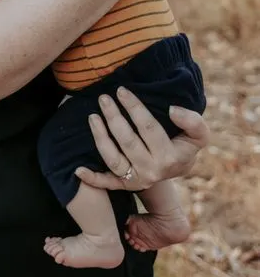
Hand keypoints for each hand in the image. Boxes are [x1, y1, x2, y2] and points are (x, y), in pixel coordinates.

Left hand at [76, 87, 209, 191]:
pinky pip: (106, 183)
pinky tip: (78, 169)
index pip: (148, 128)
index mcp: (169, 158)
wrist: (178, 166)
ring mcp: (136, 179)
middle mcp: (151, 171)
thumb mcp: (198, 134)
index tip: (122, 90)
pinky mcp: (125, 185)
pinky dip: (92, 179)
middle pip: (127, 141)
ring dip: (100, 137)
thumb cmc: (185, 144)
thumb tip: (172, 110)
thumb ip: (192, 121)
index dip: (134, 107)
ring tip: (92, 116)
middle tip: (103, 98)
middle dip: (113, 117)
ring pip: (113, 159)